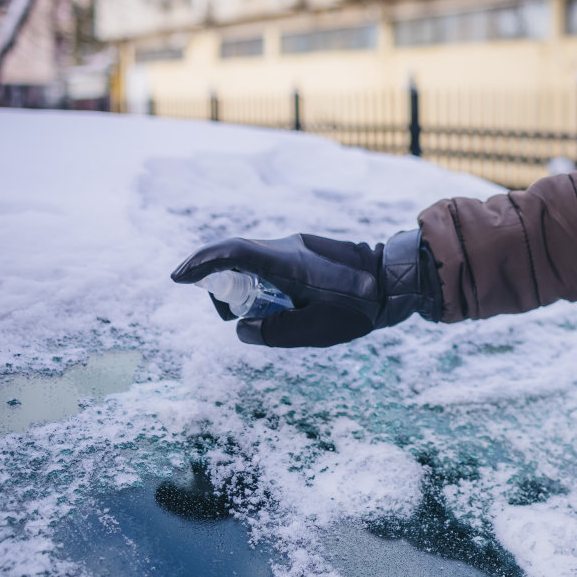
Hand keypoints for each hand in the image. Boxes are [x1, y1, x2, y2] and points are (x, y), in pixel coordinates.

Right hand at [170, 230, 441, 347]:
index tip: (179, 277)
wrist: (398, 280)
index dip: (202, 263)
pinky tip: (276, 303)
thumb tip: (241, 328)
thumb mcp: (317, 329)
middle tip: (224, 311)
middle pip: (238, 257)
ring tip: (258, 313)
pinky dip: (262, 281)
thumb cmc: (361, 307)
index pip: (233, 253)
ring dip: (244, 284)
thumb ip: (274, 331)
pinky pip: (272, 262)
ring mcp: (299, 245)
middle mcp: (289, 247)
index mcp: (288, 262)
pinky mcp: (308, 251)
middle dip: (220, 282)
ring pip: (255, 260)